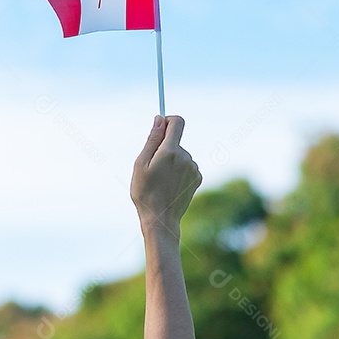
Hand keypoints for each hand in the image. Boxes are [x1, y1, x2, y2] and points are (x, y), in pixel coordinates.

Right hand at [130, 115, 201, 240]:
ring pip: (181, 154)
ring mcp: (194, 169)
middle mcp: (186, 158)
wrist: (161, 219)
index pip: (177, 122)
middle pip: (176, 140)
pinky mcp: (197, 178)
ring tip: (161, 179)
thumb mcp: (141, 164)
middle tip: (153, 166)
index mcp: (170, 152)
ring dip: (172, 160)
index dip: (168, 121)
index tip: (159, 128)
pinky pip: (187, 166)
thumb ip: (152, 139)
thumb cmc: (145, 192)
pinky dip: (179, 170)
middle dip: (165, 147)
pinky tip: (170, 184)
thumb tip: (159, 119)